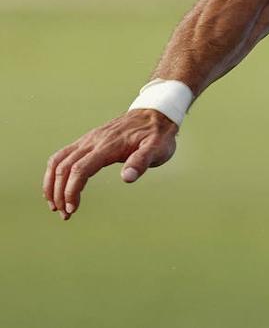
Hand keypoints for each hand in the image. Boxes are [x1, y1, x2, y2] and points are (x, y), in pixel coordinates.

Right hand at [43, 109, 178, 219]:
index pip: (80, 169)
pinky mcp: (87, 141)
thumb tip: (127, 178)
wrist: (155, 113)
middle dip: (59, 193)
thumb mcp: (158, 148)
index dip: (71, 191)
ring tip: (55, 205)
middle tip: (65, 214)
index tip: (72, 209)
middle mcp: (93, 141)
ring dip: (51, 184)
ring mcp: (88, 140)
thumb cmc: (158, 134)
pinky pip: (62, 155)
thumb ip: (142, 161)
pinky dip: (54, 173)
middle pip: (64, 168)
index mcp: (108, 146)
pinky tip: (57, 187)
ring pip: (57, 161)